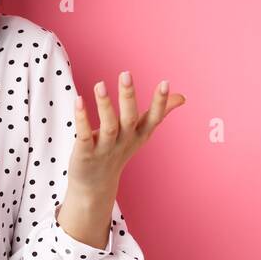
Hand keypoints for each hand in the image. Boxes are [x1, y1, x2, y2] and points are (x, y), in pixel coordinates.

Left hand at [68, 73, 184, 196]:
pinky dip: (82, 119)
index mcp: (138, 135)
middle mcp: (124, 142)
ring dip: (104, 105)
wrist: (95, 186)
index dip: (160, 103)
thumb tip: (181, 97)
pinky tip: (78, 101)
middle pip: (129, 119)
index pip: (153, 118)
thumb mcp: (140, 134)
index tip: (165, 83)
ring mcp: (105, 149)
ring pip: (108, 126)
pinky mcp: (85, 154)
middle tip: (126, 74)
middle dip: (128, 97)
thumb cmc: (118, 152)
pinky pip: (85, 135)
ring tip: (100, 84)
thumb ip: (158, 113)